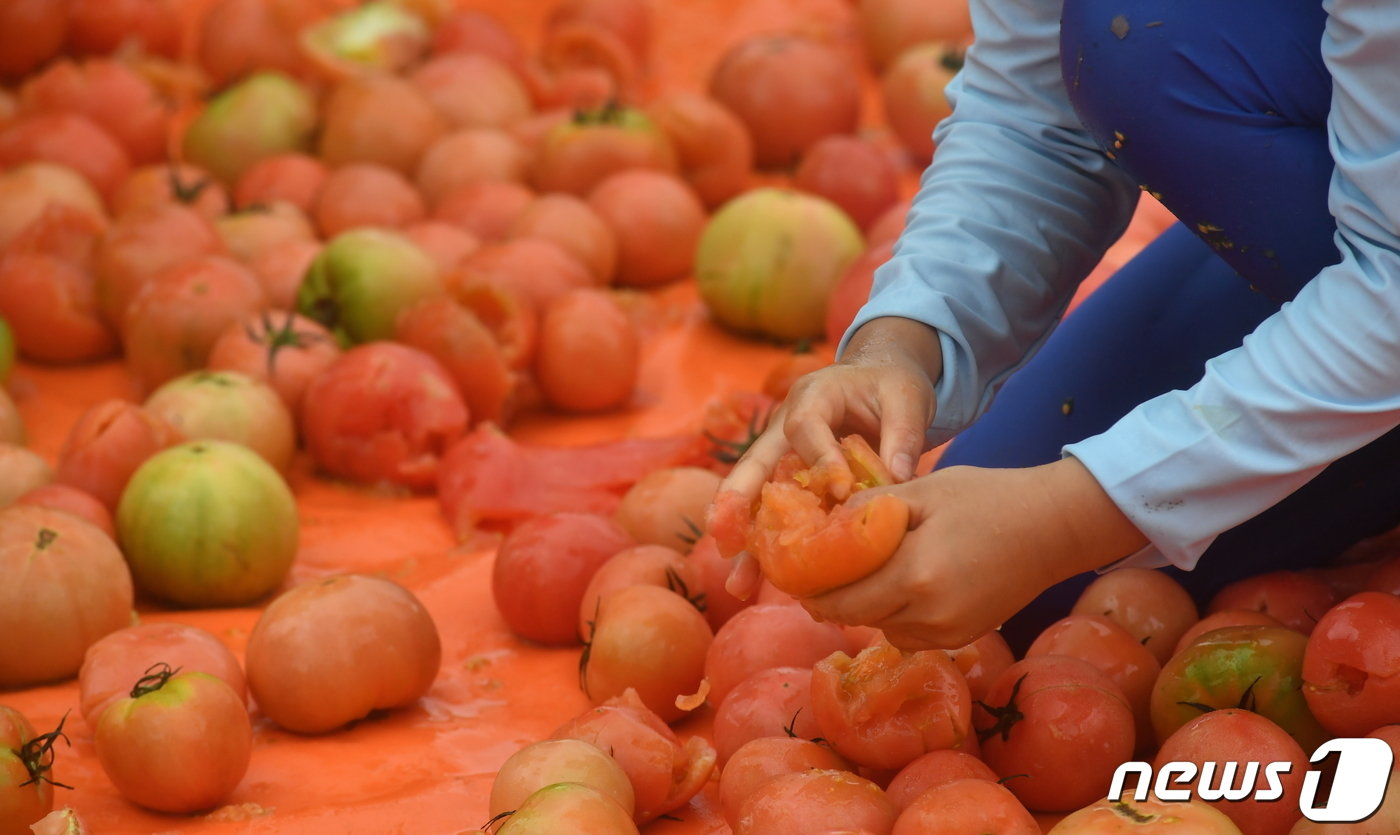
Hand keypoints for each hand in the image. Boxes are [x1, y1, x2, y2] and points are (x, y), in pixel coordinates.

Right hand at [715, 317, 942, 598]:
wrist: (878, 381)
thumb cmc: (890, 387)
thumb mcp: (906, 399)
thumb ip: (904, 436)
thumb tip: (899, 480)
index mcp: (813, 395)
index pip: (806, 426)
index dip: (819, 458)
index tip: (839, 490)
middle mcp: (785, 426)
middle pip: (755, 463)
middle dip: (738, 500)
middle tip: (725, 534)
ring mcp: (781, 455)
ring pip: (755, 496)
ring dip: (744, 539)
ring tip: (737, 582)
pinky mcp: (787, 481)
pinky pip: (772, 513)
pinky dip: (763, 546)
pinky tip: (752, 580)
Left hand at [799, 457, 1149, 650]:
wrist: (1052, 528)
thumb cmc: (986, 498)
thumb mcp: (921, 490)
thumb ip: (867, 510)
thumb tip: (819, 525)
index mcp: (914, 574)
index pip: (838, 596)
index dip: (808, 586)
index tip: (791, 567)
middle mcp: (928, 614)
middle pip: (852, 617)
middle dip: (828, 597)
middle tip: (812, 570)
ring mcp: (946, 632)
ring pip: (878, 627)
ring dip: (861, 604)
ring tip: (856, 570)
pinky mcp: (960, 638)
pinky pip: (906, 633)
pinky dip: (892, 612)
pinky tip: (896, 582)